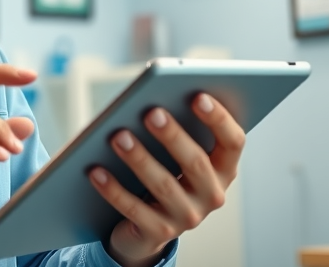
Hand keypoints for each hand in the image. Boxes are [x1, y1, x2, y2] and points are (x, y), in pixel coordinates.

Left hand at [88, 94, 244, 266]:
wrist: (146, 227)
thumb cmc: (163, 174)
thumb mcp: (176, 155)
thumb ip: (176, 129)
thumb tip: (152, 100)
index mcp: (223, 169)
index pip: (233, 142)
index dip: (219, 119)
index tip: (198, 96)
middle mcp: (212, 195)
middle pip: (195, 163)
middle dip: (172, 135)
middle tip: (151, 112)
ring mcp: (188, 217)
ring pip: (164, 185)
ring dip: (140, 158)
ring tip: (118, 136)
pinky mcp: (160, 233)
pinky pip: (134, 209)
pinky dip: (113, 189)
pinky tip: (95, 170)